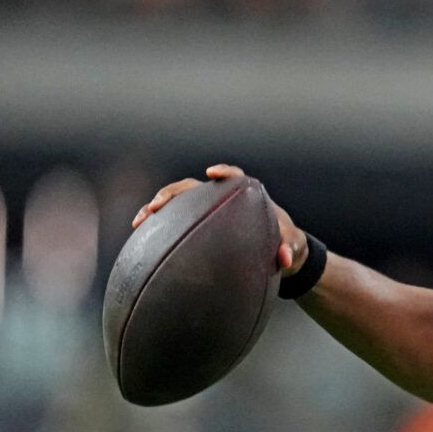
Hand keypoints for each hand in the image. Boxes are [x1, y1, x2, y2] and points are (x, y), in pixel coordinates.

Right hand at [132, 164, 307, 275]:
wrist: (278, 254)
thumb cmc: (287, 244)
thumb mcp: (293, 247)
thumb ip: (290, 250)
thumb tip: (284, 259)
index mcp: (248, 196)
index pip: (235, 177)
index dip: (224, 172)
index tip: (212, 173)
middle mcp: (223, 199)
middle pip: (193, 188)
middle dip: (172, 193)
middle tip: (155, 205)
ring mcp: (207, 211)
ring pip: (178, 203)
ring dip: (156, 208)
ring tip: (139, 222)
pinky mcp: (198, 225)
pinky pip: (174, 222)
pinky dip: (158, 227)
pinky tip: (141, 237)